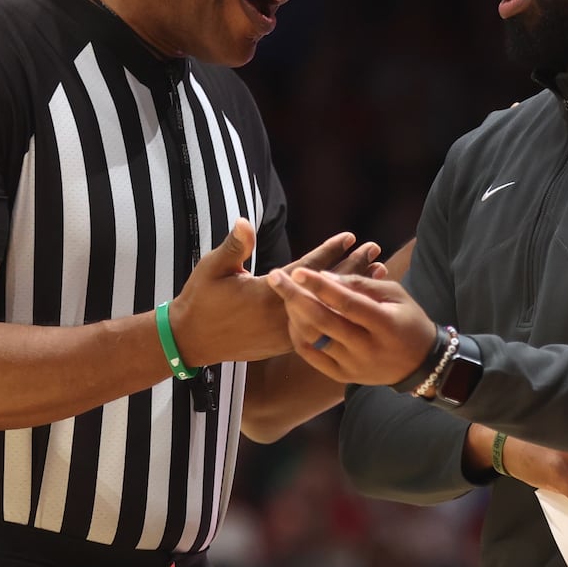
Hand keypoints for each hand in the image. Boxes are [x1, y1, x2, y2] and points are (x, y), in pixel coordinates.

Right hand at [171, 222, 382, 367]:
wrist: (191, 341)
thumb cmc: (200, 300)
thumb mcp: (212, 269)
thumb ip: (234, 246)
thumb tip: (245, 222)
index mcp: (265, 294)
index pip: (306, 269)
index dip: (329, 251)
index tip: (351, 236)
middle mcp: (280, 315)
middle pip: (325, 290)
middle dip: (352, 268)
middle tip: (375, 250)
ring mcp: (284, 332)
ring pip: (327, 309)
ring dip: (351, 290)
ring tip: (376, 273)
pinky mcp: (283, 344)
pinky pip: (319, 325)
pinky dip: (339, 310)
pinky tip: (354, 301)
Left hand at [265, 267, 436, 385]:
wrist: (420, 364)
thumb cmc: (408, 320)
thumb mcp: (396, 294)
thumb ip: (362, 284)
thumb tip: (325, 276)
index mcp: (385, 325)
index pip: (347, 303)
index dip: (321, 287)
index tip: (298, 271)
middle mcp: (367, 349)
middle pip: (323, 321)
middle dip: (295, 297)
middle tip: (276, 277)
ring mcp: (353, 366)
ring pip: (314, 339)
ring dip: (294, 315)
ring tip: (284, 294)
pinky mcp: (343, 376)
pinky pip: (312, 356)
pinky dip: (299, 335)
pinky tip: (293, 317)